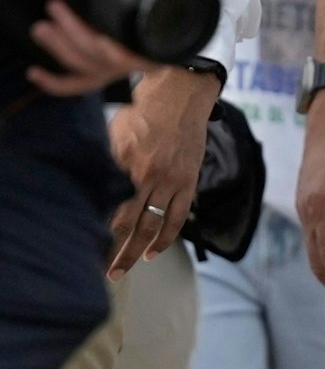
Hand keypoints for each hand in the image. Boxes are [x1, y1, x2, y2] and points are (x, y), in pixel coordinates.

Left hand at [26, 0, 209, 94]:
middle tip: (57, 9)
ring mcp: (127, 58)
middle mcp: (149, 51)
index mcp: (171, 30)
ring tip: (43, 27)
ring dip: (63, 52)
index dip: (120, 53)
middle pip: (108, 63)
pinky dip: (59, 83)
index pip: (145, 56)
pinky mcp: (110, 59)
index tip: (102, 38)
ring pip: (91, 71)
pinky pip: (85, 82)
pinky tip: (37, 74)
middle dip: (77, 39)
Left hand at [105, 65, 219, 278]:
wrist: (182, 95)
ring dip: (140, 250)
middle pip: (133, 224)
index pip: (113, 210)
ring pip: (156, 225)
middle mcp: (151, 177)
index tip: (91, 252)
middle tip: (108, 274)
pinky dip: (168, 236)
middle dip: (118, 252)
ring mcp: (173, 180)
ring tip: (127, 268)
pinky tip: (155, 251)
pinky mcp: (189, 180)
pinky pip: (180, 215)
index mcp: (130, 166)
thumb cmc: (145, 110)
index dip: (102, 234)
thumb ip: (109, 162)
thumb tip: (95, 189)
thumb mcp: (116, 133)